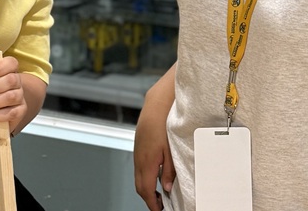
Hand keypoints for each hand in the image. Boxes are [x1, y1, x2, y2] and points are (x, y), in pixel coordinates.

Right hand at [134, 83, 175, 210]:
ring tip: (159, 193)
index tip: (159, 210)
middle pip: (140, 187)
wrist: (155, 107)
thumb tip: (168, 188)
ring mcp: (137, 154)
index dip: (152, 204)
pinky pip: (139, 168)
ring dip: (146, 188)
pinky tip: (155, 175)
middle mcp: (139, 160)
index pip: (147, 191)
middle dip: (149, 199)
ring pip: (138, 178)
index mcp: (147, 163)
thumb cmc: (163, 125)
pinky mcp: (138, 149)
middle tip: (160, 205)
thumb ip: (169, 171)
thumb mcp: (171, 151)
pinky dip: (145, 177)